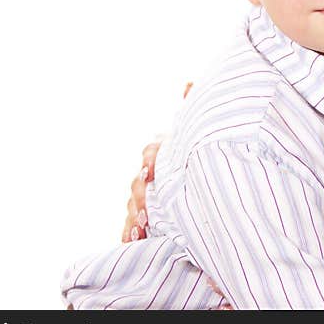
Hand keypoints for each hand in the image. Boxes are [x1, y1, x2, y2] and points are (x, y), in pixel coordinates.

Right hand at [120, 82, 192, 242]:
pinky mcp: (143, 219)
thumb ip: (190, 108)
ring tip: (140, 228)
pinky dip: (129, 234)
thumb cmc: (191, 153)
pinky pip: (131, 226)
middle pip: (138, 183)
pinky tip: (131, 241)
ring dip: (134, 217)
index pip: (151, 153)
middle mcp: (148, 175)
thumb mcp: (195, 133)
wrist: (193, 180)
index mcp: (161, 153)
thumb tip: (187, 83)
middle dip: (141, 195)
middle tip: (147, 208)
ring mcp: (144, 197)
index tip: (151, 171)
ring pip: (133, 205)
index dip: (151, 160)